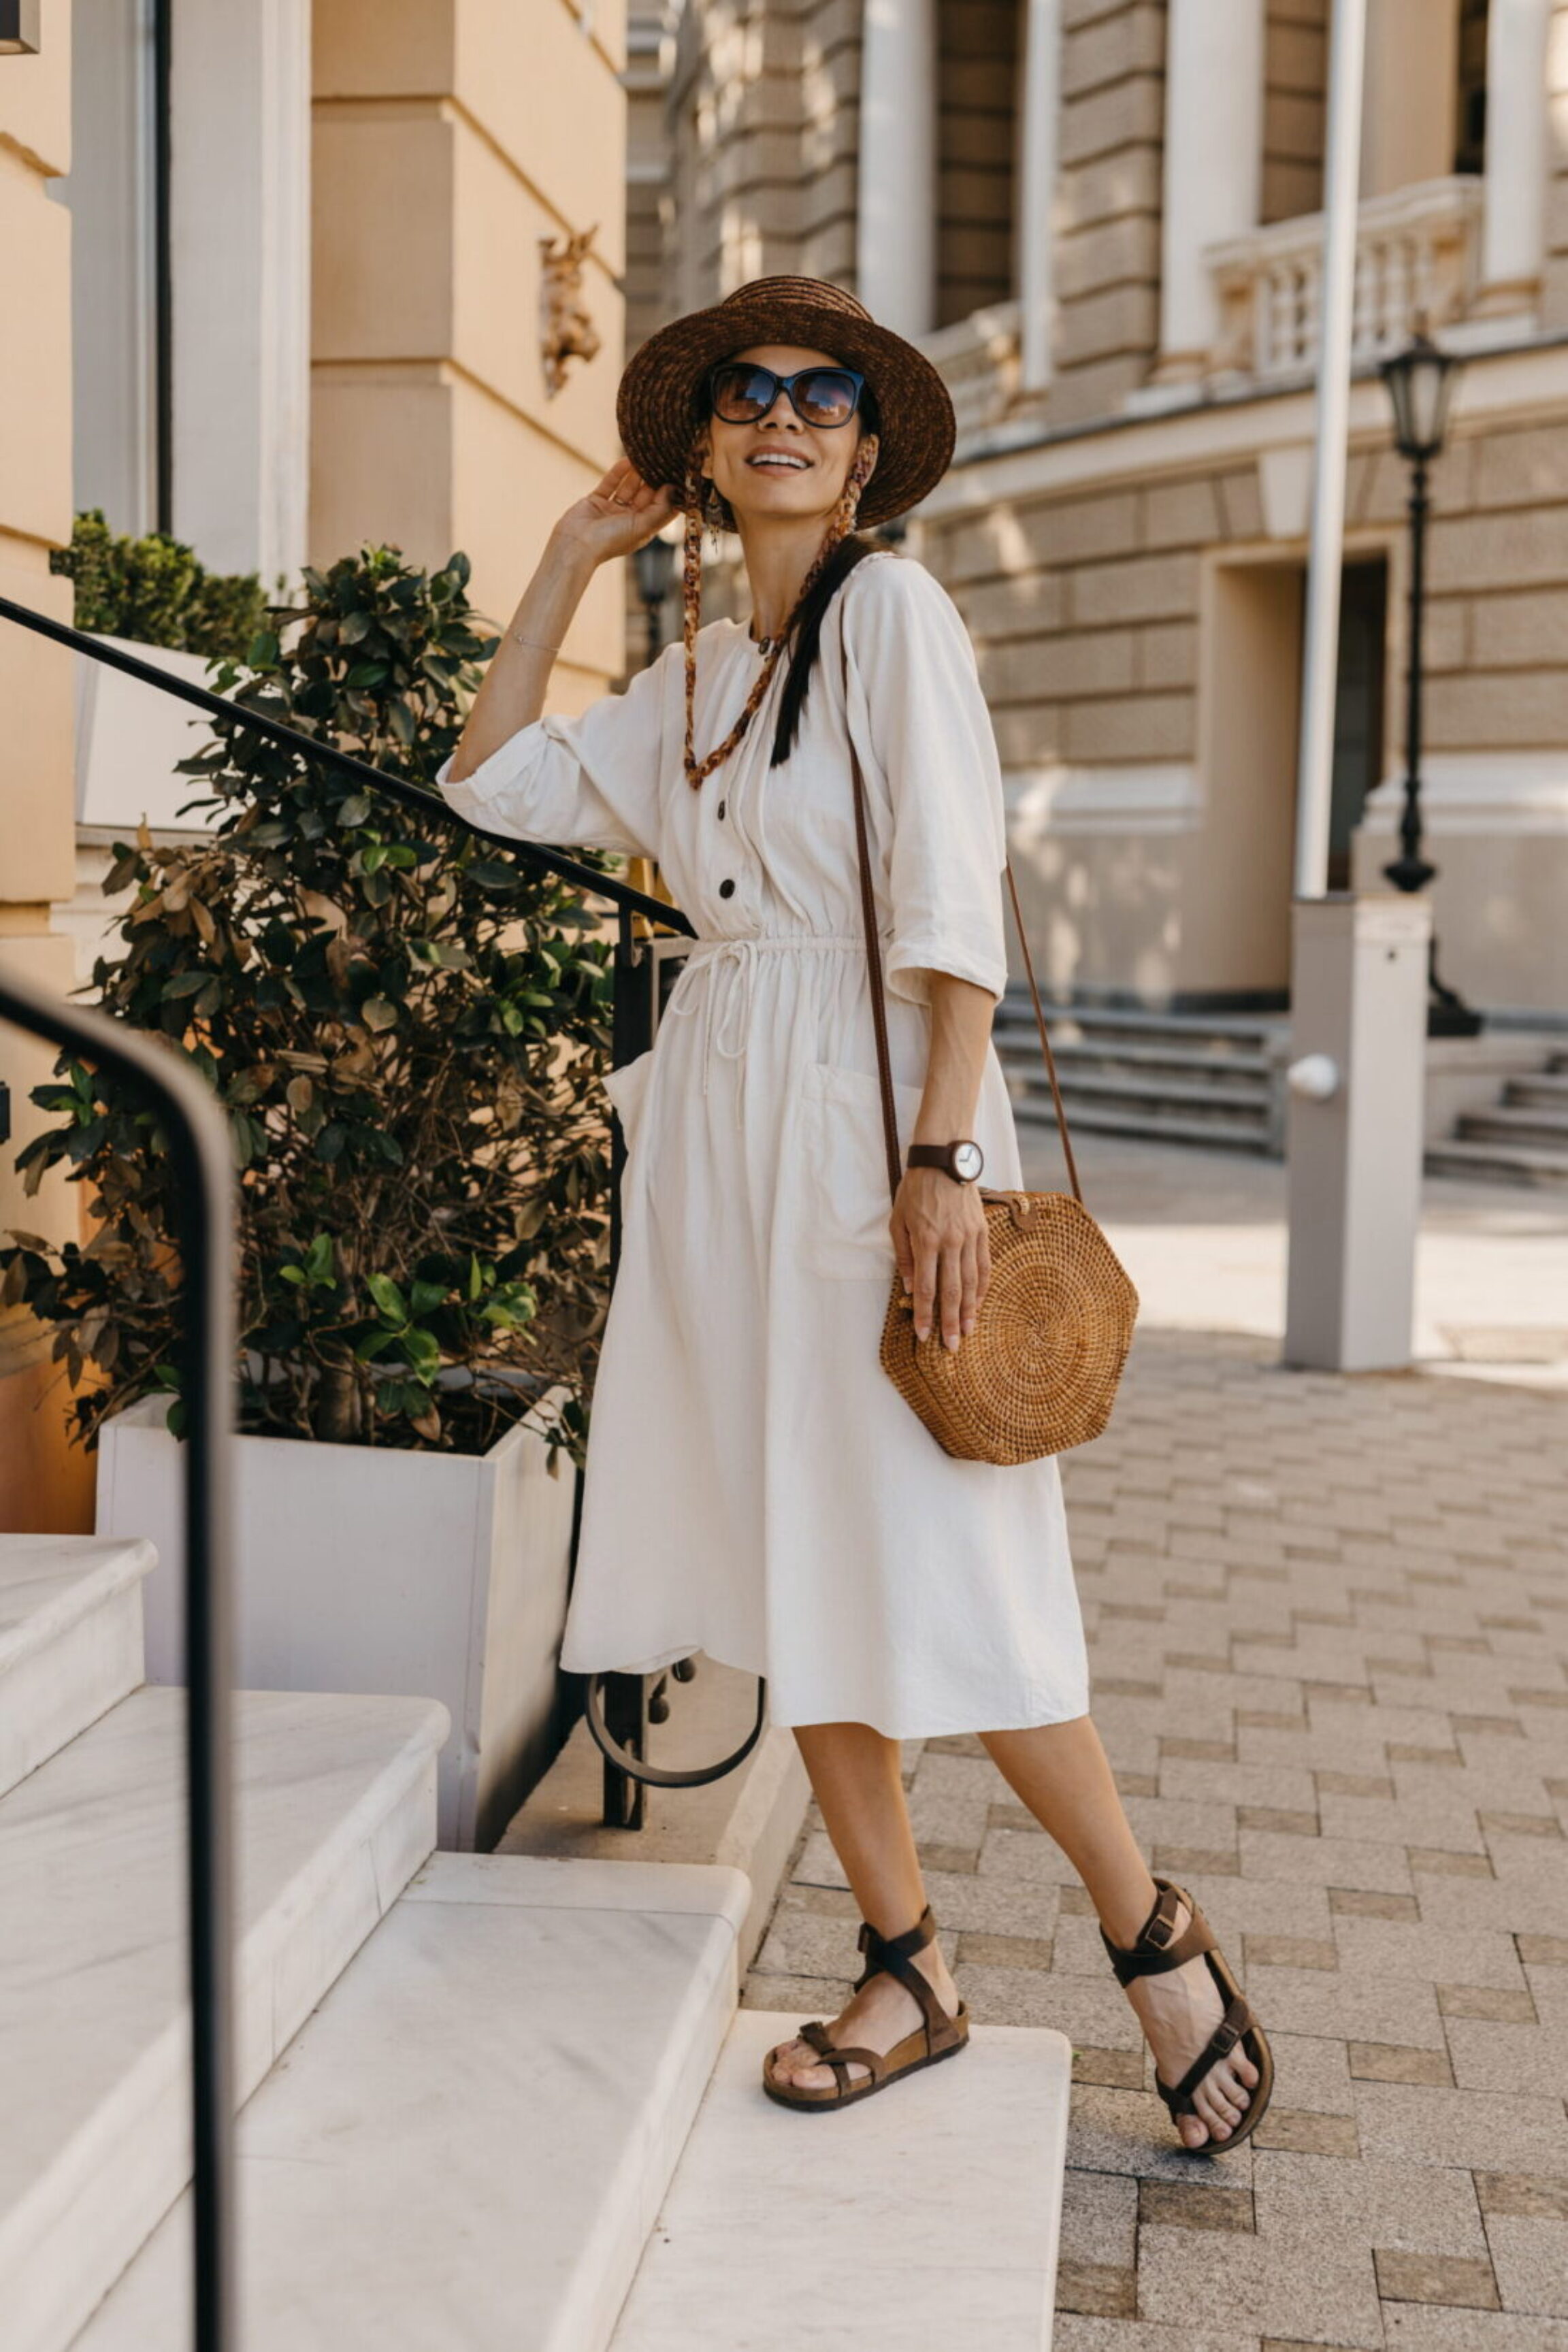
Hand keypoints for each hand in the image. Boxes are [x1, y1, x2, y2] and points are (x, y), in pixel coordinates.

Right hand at [551, 458, 680, 568]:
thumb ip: (660, 509)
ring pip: (628, 487)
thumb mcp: (642, 527)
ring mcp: (612, 510)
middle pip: (645, 495)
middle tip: (664, 460)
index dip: (670, 493)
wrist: (575, 545)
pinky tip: (628, 460)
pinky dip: (618, 472)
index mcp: (642, 529)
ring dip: (637, 473)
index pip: (661, 509)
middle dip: (654, 479)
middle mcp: (628, 520)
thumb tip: (673, 488)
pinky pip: (610, 483)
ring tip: (647, 456)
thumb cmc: (610, 541)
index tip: (679, 476)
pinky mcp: (596, 500)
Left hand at [890, 1167, 990, 1350]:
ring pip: (971, 1282)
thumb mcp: (897, 1221)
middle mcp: (950, 1242)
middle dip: (951, 1322)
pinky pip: (984, 1265)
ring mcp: (969, 1237)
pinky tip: (979, 1303)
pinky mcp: (982, 1231)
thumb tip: (907, 1287)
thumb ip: (903, 1256)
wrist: (944, 1160)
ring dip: (970, 1310)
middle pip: (952, 1291)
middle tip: (951, 1346)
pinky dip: (982, 1287)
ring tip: (968, 1331)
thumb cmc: (915, 1190)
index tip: (924, 1335)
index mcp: (926, 1241)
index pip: (926, 1288)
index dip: (925, 1315)